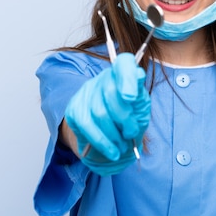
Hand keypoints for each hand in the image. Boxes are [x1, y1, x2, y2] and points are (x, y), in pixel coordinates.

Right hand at [64, 52, 150, 175]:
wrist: (113, 140)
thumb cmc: (130, 121)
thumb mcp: (141, 109)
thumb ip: (140, 97)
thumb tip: (136, 80)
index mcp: (124, 75)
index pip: (124, 63)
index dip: (127, 77)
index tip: (131, 97)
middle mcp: (103, 79)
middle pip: (111, 92)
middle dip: (125, 118)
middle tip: (131, 133)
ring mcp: (86, 93)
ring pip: (99, 113)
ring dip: (114, 135)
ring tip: (122, 146)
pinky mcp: (74, 110)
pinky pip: (87, 127)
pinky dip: (102, 142)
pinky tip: (112, 151)